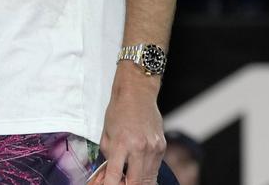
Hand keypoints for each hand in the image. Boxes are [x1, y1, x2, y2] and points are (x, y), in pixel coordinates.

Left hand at [98, 65, 165, 184]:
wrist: (138, 94)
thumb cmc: (118, 112)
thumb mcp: (106, 134)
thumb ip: (109, 156)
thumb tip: (110, 174)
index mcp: (122, 144)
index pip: (116, 175)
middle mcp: (140, 148)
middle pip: (137, 183)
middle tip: (120, 183)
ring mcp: (154, 149)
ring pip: (149, 179)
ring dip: (138, 181)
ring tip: (129, 177)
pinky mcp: (162, 147)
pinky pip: (155, 168)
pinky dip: (146, 172)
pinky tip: (138, 167)